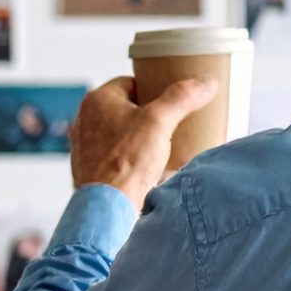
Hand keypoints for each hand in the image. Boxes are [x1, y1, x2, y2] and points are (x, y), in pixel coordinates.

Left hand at [69, 74, 219, 210]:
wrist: (108, 208)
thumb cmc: (127, 162)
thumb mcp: (161, 121)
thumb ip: (183, 97)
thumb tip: (206, 82)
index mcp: (98, 100)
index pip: (130, 83)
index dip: (152, 90)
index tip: (168, 103)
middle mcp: (84, 119)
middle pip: (124, 108)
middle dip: (146, 116)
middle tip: (167, 126)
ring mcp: (84, 145)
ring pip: (118, 132)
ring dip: (137, 138)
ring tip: (157, 149)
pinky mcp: (87, 168)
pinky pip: (111, 155)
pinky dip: (127, 158)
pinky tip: (143, 169)